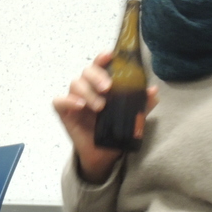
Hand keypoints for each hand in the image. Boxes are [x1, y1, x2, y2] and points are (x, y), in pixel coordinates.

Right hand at [53, 52, 158, 182]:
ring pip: (75, 84)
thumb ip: (142, 104)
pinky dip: (68, 100)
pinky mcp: (64, 112)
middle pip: (86, 71)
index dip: (102, 58)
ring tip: (100, 107)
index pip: (100, 66)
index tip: (109, 56)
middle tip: (108, 88)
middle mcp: (88, 89)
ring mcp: (74, 100)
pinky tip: (80, 106)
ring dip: (88, 92)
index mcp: (102, 85)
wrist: (105, 154)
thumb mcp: (133, 117)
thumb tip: (153, 91)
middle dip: (97, 76)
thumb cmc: (116, 130)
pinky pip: (59, 101)